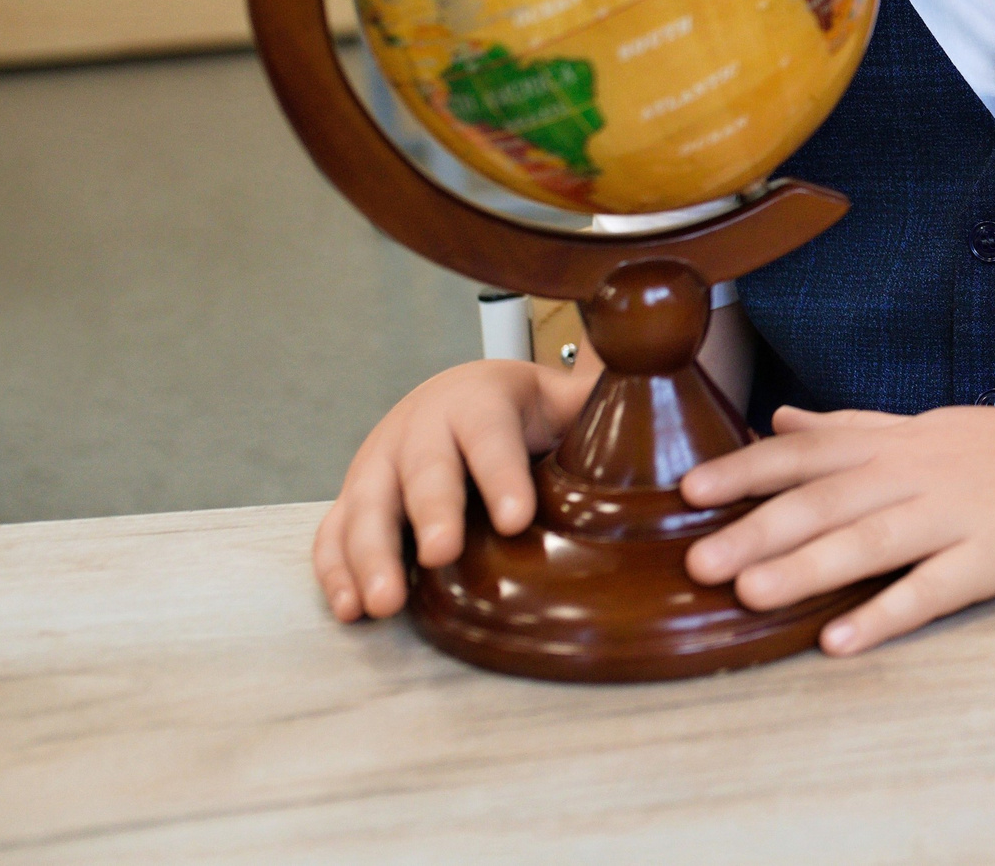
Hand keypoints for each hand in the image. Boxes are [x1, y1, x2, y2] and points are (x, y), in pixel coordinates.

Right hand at [310, 358, 589, 621]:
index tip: (518, 517)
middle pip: (422, 470)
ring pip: (366, 507)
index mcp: (478, 401)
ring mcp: (380, 465)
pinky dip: (337, 570)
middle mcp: (421, 429)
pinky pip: (335, 534)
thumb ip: (605, 397)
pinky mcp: (356, 501)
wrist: (459, 399)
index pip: (490, 436)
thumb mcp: (563, 396)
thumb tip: (660, 387)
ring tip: (383, 602)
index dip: (501, 474)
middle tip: (439, 554)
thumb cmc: (522, 411)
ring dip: (370, 554)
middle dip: (429, 512)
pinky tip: (351, 607)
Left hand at [681, 401, 994, 655]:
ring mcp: (957, 515)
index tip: (686, 490)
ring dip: (807, 567)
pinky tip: (842, 639)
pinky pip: (933, 588)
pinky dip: (886, 612)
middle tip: (696, 561)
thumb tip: (782, 419)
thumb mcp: (929, 424)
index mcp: (898, 442)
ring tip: (750, 596)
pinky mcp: (994, 558)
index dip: (746, 469)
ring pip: (872, 541)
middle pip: (828, 499)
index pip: (808, 451)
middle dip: (757, 529)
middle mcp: (919, 473)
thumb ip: (853, 427)